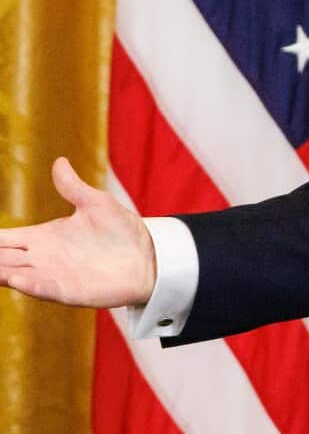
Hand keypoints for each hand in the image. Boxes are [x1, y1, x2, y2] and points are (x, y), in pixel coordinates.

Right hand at [0, 158, 155, 307]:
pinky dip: (29, 284)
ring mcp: (53, 275)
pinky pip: (43, 289)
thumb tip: (59, 161)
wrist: (149, 258)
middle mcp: (41, 258)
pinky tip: (14, 278)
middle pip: (1, 258)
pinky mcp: (69, 291)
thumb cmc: (122, 232)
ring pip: (14, 274)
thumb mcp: (96, 204)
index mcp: (43, 237)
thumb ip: (73, 188)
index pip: (2, 238)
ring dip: (0, 271)